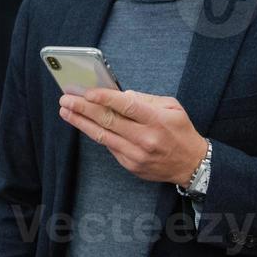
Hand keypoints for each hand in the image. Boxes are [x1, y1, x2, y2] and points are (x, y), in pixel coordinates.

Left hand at [59, 88, 208, 186]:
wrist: (191, 164)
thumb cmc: (180, 131)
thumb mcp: (172, 107)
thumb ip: (146, 100)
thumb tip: (121, 95)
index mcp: (157, 120)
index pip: (126, 106)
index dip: (105, 98)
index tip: (87, 91)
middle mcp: (145, 139)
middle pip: (108, 121)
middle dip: (83, 108)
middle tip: (66, 99)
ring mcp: (136, 154)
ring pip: (102, 136)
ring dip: (81, 122)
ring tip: (66, 111)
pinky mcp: (130, 165)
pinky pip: (109, 146)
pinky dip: (96, 134)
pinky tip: (84, 124)